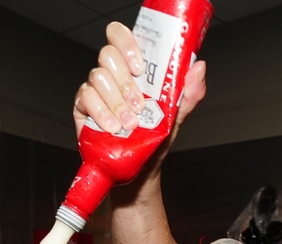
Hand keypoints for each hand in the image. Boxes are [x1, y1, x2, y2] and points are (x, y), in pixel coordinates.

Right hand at [72, 22, 206, 157]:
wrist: (139, 168)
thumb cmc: (154, 139)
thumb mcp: (176, 116)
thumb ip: (189, 93)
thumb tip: (198, 68)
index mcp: (134, 68)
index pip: (121, 36)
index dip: (127, 44)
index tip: (140, 67)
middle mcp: (113, 74)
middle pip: (108, 54)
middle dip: (126, 81)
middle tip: (139, 105)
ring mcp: (96, 88)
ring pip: (98, 76)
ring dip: (116, 101)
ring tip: (130, 123)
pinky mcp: (83, 106)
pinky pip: (86, 98)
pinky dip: (102, 113)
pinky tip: (113, 127)